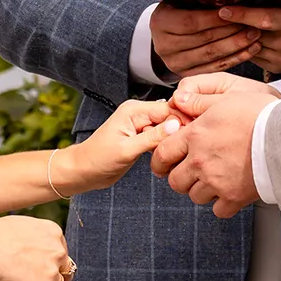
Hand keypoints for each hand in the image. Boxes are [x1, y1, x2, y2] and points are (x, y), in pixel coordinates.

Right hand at [0, 215, 71, 280]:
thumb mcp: (22, 227)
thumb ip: (35, 239)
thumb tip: (30, 252)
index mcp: (54, 232)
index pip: (60, 252)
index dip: (46, 261)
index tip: (30, 265)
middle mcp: (58, 251)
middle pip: (63, 270)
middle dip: (48, 276)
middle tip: (28, 279)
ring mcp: (52, 272)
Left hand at [55, 99, 181, 192]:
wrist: (83, 172)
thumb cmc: (97, 159)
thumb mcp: (127, 150)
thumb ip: (152, 137)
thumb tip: (176, 125)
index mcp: (133, 110)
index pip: (167, 109)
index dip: (184, 120)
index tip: (197, 134)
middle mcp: (138, 114)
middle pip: (170, 118)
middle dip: (180, 131)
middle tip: (192, 148)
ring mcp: (140, 126)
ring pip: (167, 129)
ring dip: (173, 141)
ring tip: (182, 154)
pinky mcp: (141, 138)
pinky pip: (160, 139)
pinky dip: (166, 147)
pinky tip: (171, 158)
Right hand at [151, 5, 259, 76]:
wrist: (168, 31)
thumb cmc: (181, 7)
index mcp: (160, 23)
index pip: (191, 22)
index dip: (215, 19)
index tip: (237, 12)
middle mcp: (163, 46)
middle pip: (203, 40)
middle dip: (231, 32)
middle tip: (253, 25)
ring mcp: (174, 63)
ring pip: (211, 55)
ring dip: (236, 46)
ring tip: (255, 36)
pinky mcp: (186, 74)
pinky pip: (215, 67)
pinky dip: (235, 59)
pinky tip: (250, 50)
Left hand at [152, 77, 276, 217]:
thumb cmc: (260, 114)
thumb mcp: (226, 96)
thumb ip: (198, 102)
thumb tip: (177, 100)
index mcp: (195, 136)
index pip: (162, 154)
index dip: (160, 160)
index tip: (163, 164)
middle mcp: (200, 161)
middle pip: (175, 181)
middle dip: (180, 177)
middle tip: (190, 172)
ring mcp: (216, 182)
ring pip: (195, 196)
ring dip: (201, 190)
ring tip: (214, 179)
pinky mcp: (234, 197)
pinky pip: (218, 210)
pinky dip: (221, 204)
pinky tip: (228, 192)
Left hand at [217, 2, 280, 74]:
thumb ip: (277, 1)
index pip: (263, 18)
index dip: (241, 14)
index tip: (222, 10)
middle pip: (251, 35)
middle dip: (231, 27)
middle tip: (212, 17)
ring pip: (249, 48)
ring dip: (236, 39)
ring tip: (220, 28)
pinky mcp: (278, 67)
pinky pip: (254, 57)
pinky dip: (245, 48)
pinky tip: (237, 38)